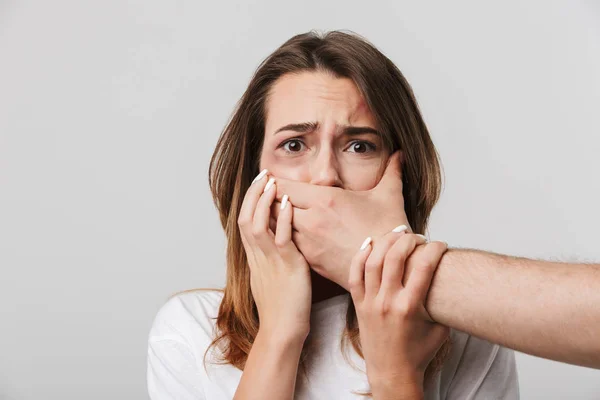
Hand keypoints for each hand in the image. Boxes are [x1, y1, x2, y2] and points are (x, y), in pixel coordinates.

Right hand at [238, 170, 311, 339]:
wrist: (282, 329)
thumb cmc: (282, 305)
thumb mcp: (272, 276)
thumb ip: (273, 256)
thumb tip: (279, 240)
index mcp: (254, 257)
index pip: (245, 221)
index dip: (250, 200)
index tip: (258, 182)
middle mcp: (257, 256)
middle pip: (246, 217)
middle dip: (253, 193)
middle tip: (263, 173)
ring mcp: (269, 260)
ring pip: (257, 224)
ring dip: (263, 200)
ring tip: (271, 181)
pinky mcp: (285, 266)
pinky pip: (280, 238)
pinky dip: (282, 218)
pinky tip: (286, 203)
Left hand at [271, 151, 408, 289]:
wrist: (391, 269)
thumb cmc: (390, 231)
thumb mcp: (390, 196)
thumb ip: (391, 171)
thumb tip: (399, 154)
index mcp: (325, 200)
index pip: (283, 187)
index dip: (275, 183)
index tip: (272, 181)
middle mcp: (312, 221)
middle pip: (274, 207)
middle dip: (271, 202)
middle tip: (270, 199)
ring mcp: (309, 244)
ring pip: (277, 229)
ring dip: (276, 222)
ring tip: (277, 217)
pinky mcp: (311, 262)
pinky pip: (287, 247)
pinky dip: (285, 240)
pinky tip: (288, 237)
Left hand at [348, 231, 448, 396]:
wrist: (392, 373)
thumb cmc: (418, 352)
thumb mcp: (440, 329)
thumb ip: (442, 303)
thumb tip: (450, 278)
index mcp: (410, 307)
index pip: (424, 266)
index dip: (435, 249)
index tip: (442, 245)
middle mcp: (388, 302)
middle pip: (396, 257)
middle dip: (409, 240)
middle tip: (418, 237)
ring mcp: (370, 302)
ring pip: (373, 261)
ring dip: (386, 242)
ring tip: (397, 234)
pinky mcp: (358, 304)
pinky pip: (354, 274)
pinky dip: (360, 256)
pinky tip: (370, 244)